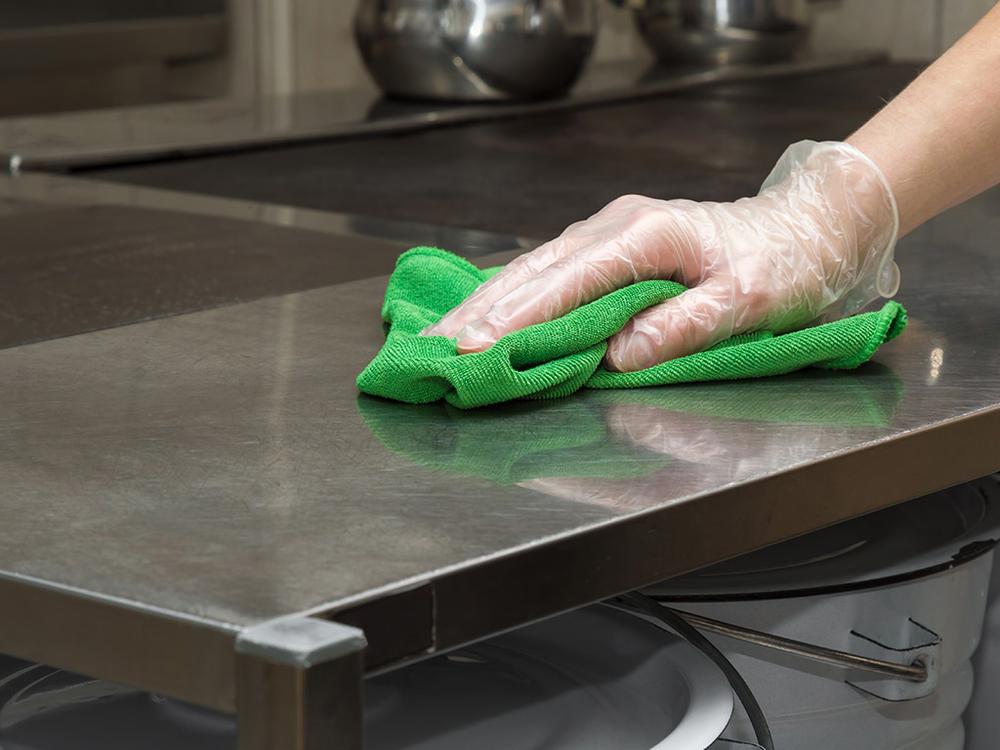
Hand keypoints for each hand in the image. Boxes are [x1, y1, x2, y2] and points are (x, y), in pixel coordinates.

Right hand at [423, 141, 898, 371]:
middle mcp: (617, 226)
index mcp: (647, 235)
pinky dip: (513, 296)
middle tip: (435, 348)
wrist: (808, 226)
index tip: (475, 347)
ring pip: (534, 268)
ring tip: (442, 335)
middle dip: (482, 312)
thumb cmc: (786, 262)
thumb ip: (683, 326)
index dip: (519, 318)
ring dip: (487, 303)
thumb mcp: (750, 300)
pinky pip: (550, 272)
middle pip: (534, 271)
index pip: (568, 282)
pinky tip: (486, 312)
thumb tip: (618, 355)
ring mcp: (610, 232)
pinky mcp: (611, 248)